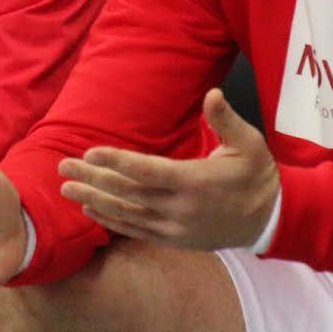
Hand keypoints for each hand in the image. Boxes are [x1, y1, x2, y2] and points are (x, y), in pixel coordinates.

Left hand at [58, 88, 277, 249]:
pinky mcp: (174, 239)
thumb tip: (213, 94)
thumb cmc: (256, 175)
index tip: (90, 151)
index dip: (117, 161)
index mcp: (195, 182)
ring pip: (127, 213)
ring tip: (67, 189)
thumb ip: (226, 119)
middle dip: (93, 179)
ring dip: (94, 200)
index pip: (147, 171)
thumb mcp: (249, 142)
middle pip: (128, 193)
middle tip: (62, 167)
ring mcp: (175, 228)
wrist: (269, 219)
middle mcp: (180, 208)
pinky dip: (111, 221)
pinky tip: (90, 210)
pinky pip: (136, 230)